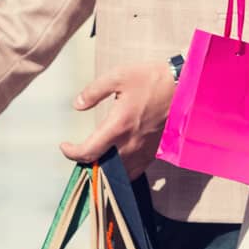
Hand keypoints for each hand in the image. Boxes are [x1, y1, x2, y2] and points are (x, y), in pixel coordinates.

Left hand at [59, 60, 178, 176]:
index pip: (89, 151)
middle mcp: (130, 143)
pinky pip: (136, 170)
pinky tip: (117, 160)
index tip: (65, 146)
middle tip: (78, 151)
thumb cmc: (151, 79)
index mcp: (118, 126)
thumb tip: (77, 105)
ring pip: (119, 172)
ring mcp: (144, 150)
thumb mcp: (118, 76)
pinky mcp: (154, 152)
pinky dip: (122, 170)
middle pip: (101, 166)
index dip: (72, 152)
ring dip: (104, 168)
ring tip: (96, 157)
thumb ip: (94, 91)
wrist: (183, 86)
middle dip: (86, 162)